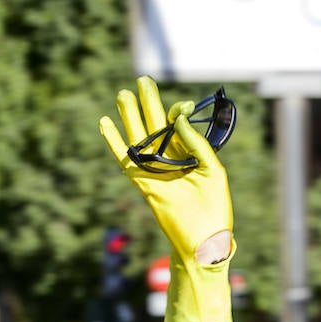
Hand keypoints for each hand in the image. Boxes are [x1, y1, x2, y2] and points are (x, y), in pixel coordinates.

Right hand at [99, 77, 234, 263]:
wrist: (203, 241)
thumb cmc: (215, 209)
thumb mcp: (213, 171)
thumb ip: (197, 144)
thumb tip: (178, 119)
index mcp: (190, 155)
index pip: (178, 125)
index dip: (177, 112)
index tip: (182, 105)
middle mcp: (171, 160)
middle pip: (156, 125)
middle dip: (149, 103)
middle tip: (142, 80)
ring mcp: (155, 171)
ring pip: (140, 137)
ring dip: (130, 116)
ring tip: (123, 93)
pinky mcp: (143, 183)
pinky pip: (125, 158)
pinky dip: (114, 141)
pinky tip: (105, 123)